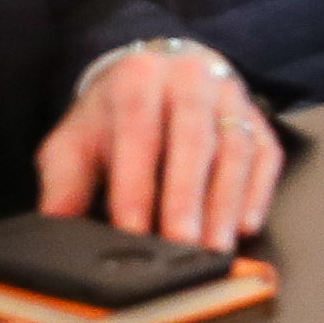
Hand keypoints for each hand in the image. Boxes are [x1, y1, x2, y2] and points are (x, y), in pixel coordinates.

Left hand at [35, 40, 282, 247]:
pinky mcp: (256, 116)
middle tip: (183, 246)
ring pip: (234, 150)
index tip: (132, 230)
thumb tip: (57, 230)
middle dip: (187, 199)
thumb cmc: (112, 117)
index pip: (138, 133)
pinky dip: (259, 192)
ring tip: (215, 247)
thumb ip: (64, 184)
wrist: (156, 75)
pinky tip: (245, 224)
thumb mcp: (74, 141)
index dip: (136, 185)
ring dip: (226, 203)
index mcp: (137, 78)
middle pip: (193, 141)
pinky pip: (266, 154)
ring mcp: (229, 94)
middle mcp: (189, 78)